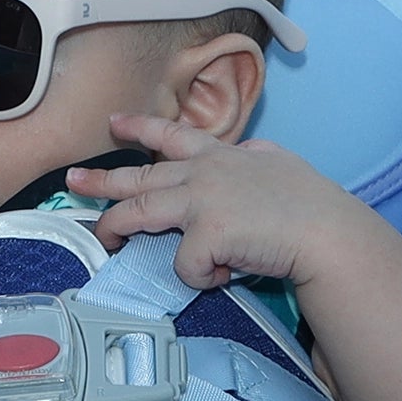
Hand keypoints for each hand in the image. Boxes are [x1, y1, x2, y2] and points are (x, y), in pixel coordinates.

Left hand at [65, 115, 366, 292]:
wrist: (328, 234)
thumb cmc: (313, 206)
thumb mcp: (280, 164)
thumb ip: (252, 157)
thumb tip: (245, 153)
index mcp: (222, 157)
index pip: (173, 136)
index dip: (140, 128)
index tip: (114, 123)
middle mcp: (205, 173)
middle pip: (139, 176)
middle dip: (101, 178)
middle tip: (73, 179)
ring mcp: (202, 201)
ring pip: (139, 214)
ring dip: (116, 229)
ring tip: (105, 241)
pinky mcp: (205, 234)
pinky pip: (184, 265)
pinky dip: (201, 277)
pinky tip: (226, 275)